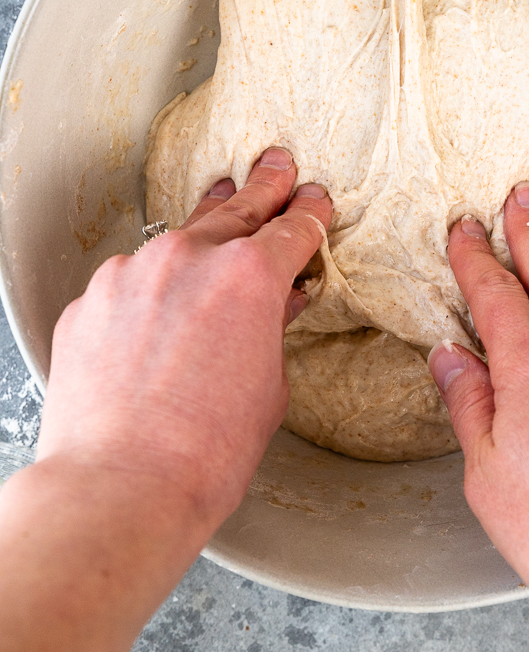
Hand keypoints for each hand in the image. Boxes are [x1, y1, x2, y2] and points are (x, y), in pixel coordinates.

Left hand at [37, 146, 331, 531]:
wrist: (119, 486)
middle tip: (278, 165)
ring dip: (204, 230)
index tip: (314, 202)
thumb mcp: (267, 387)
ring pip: (178, 240)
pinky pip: (132, 280)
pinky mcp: (91, 301)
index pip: (292, 230)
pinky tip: (159, 305)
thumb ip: (271, 331)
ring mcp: (132, 274)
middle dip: (264, 187)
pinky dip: (152, 285)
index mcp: (248, 277)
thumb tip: (273, 307)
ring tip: (221, 199)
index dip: (309, 215)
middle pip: (237, 209)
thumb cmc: (204, 452)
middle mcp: (188, 259)